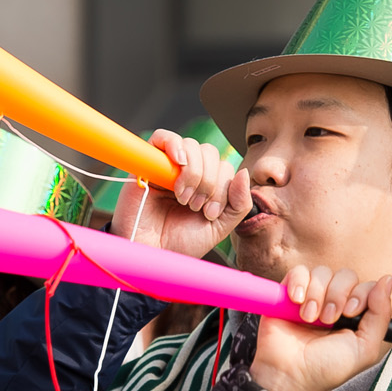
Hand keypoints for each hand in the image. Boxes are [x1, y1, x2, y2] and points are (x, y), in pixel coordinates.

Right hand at [110, 131, 251, 260]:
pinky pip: (162, 137)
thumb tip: (244, 172)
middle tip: (195, 207)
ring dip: (193, 173)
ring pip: (191, 146)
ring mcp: (168, 166)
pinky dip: (175, 145)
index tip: (208, 214)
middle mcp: (187, 172)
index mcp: (205, 184)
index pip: (223, 166)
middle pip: (210, 153)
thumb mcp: (219, 227)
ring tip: (183, 198)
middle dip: (208, 182)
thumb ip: (239, 204)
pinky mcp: (147, 163)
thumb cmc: (180, 243)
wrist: (151, 252)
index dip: (222, 188)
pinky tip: (179, 163)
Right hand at [250, 268, 391, 390]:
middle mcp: (335, 303)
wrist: (290, 375)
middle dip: (338, 296)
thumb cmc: (326, 368)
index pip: (366, 287)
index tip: (349, 314)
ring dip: (317, 295)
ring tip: (309, 318)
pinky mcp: (289, 293)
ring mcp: (312, 297)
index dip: (360, 295)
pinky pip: (299, 271)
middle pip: (346, 276)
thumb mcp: (365, 348)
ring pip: (323, 272)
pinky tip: (296, 302)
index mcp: (355, 315)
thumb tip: (387, 280)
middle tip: (327, 320)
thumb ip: (381, 316)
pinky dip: (299, 283)